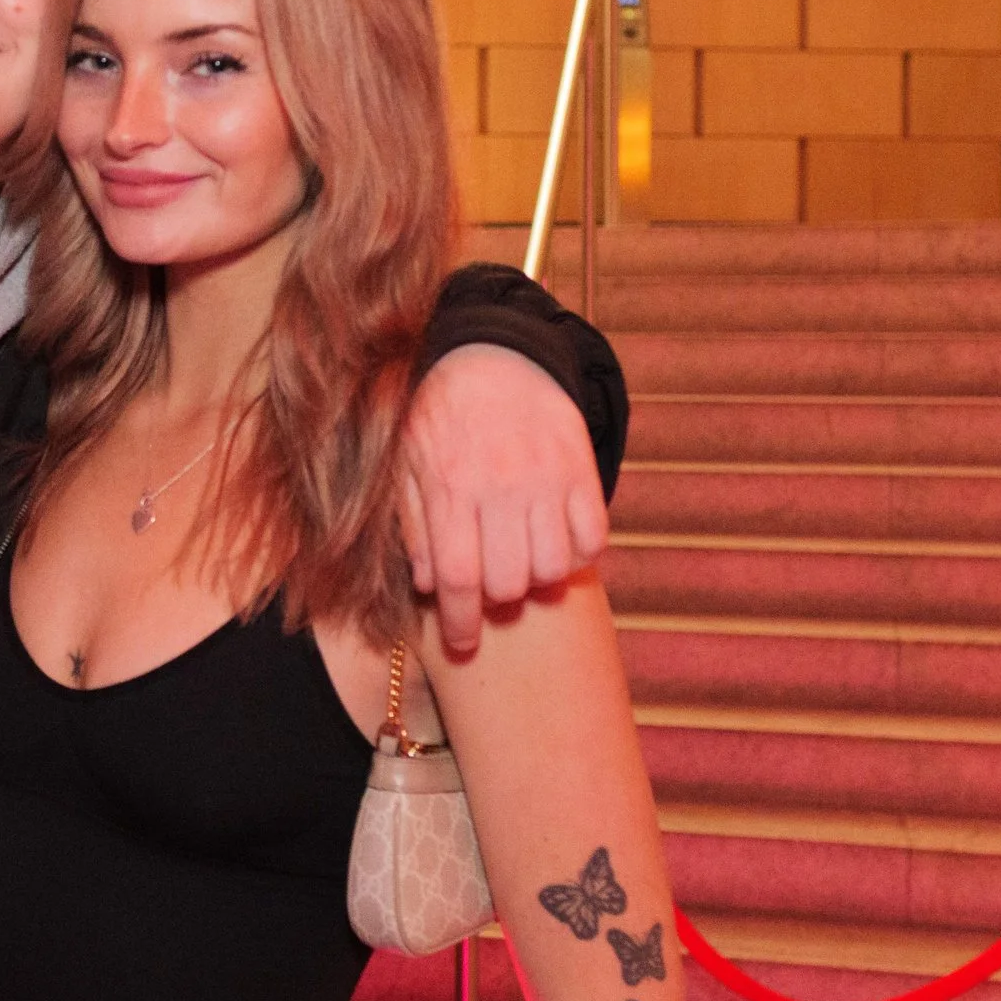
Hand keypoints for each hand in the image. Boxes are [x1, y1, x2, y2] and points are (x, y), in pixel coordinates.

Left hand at [400, 343, 607, 656]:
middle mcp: (500, 486)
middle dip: (499, 601)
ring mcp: (545, 477)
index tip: (464, 644)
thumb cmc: (438, 417)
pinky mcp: (580, 468)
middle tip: (493, 591)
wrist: (491, 356)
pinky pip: (593, 536)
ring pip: (553, 566)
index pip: (459, 576)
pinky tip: (558, 545)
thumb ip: (413, 525)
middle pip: (509, 580)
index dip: (461, 621)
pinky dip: (579, 555)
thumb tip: (427, 585)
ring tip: (524, 566)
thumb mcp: (407, 464)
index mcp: (450, 486)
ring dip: (538, 580)